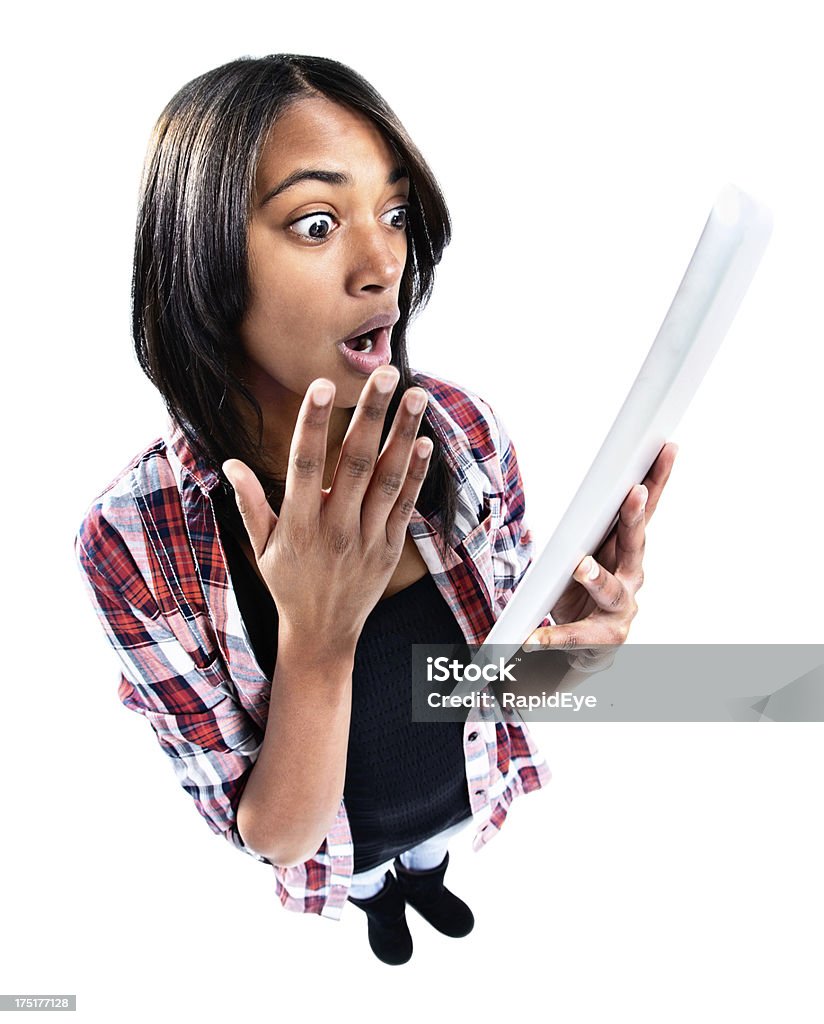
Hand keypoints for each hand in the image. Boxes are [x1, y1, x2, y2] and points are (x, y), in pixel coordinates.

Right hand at [222, 368, 431, 651]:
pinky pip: (404, 505)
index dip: (314, 423)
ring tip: (415, 395)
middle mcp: (335, 528)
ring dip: (404, 435)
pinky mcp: (389, 548)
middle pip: (357, 462)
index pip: (305, 464)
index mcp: (298, 524)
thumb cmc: (287, 584)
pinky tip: (425, 441)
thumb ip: (250, 504)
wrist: (322, 633)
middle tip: (387, 373)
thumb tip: (229, 463)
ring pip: (388, 479)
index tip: (322, 385)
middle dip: (372, 414)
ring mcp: (366, 538)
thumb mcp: (260, 547)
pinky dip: (416, 473)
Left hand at [522, 442, 677, 654]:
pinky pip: (575, 636)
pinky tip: (532, 638)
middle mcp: (632, 576)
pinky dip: (552, 637)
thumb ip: (587, 526)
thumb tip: (584, 490)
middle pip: (634, 543)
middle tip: (634, 493)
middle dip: (634, 517)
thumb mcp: (585, 552)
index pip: (645, 510)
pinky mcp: (603, 639)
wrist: (587, 647)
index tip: (665, 449)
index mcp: (626, 550)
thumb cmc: (584, 592)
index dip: (657, 480)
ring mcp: (621, 609)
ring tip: (581, 567)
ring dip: (596, 576)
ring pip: (610, 590)